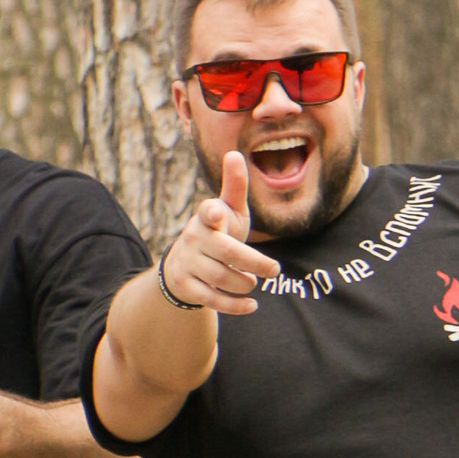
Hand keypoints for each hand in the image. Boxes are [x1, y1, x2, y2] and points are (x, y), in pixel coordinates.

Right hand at [160, 149, 277, 315]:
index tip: (217, 212)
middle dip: (254, 263)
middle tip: (275, 270)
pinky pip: (212, 299)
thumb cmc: (217, 232)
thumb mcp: (228, 210)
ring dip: (245, 283)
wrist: (184, 264)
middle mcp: (194, 238)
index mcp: (207, 217)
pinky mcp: (184, 285)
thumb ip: (235, 187)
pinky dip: (235, 305)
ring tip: (254, 283)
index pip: (208, 211)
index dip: (213, 211)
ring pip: (222, 278)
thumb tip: (234, 152)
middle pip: (228, 253)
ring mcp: (187, 262)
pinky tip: (251, 305)